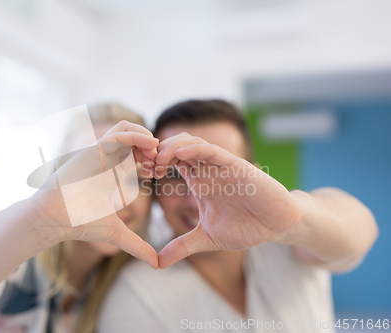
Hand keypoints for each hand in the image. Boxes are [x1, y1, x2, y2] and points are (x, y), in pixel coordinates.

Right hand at [29, 121, 158, 268]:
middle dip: (152, 146)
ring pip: (126, 129)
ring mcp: (99, 153)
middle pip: (134, 138)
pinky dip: (135, 136)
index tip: (159, 174)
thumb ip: (137, 245)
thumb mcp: (118, 233)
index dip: (152, 160)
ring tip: (156, 151)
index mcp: (113, 173)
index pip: (136, 154)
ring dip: (145, 136)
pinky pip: (117, 134)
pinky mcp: (92, 150)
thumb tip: (156, 264)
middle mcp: (107, 160)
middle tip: (161, 161)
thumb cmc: (80, 223)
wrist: (55, 220)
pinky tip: (149, 146)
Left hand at [154, 133, 302, 267]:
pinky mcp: (235, 166)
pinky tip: (180, 155)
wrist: (277, 226)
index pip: (169, 161)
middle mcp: (206, 169)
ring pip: (190, 142)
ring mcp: (220, 165)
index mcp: (198, 180)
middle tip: (143, 166)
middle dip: (156, 152)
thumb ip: (182, 246)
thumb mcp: (207, 238)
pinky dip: (194, 149)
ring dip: (170, 148)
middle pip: (175, 146)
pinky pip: (211, 150)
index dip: (152, 163)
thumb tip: (158, 263)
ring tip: (157, 162)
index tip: (139, 174)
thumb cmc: (246, 227)